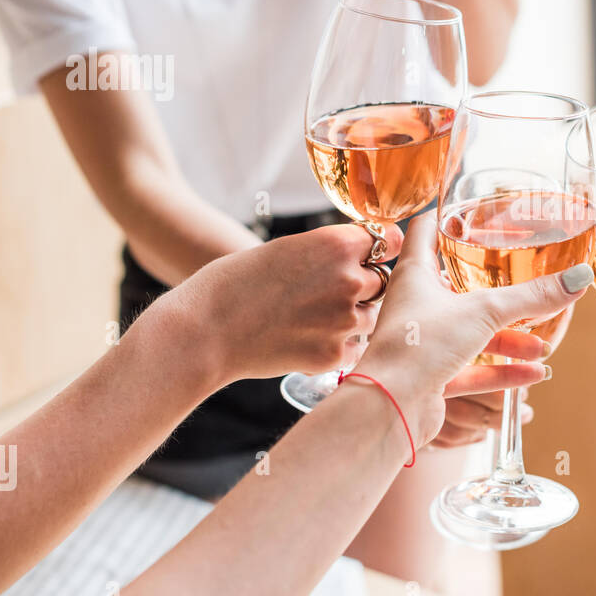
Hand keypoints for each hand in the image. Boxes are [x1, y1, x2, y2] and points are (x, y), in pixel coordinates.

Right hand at [163, 222, 402, 383]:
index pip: (389, 241)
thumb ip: (329, 253)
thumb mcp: (287, 249)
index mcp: (338, 244)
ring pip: (372, 316)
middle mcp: (350, 279)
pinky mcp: (334, 354)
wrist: (205, 330)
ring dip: (354, 317)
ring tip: (313, 318)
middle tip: (328, 294)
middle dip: (364, 287)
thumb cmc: (236, 283)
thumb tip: (361, 258)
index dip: (381, 250)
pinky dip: (340, 346)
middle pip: (383, 281)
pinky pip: (355, 347)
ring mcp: (345, 320)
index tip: (374, 256)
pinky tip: (309, 340)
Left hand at [350, 212, 592, 445]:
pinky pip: (473, 369)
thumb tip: (579, 278)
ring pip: (472, 333)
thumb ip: (533, 296)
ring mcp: (424, 343)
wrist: (389, 408)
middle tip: (527, 281)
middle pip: (460, 285)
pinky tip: (534, 374)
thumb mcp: (484, 311)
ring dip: (508, 338)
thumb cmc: (418, 346)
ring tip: (544, 345)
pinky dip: (502, 371)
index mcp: (416, 274)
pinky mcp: (432, 377)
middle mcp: (417, 305)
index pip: (428, 230)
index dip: (450, 217)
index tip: (476, 211)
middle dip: (498, 289)